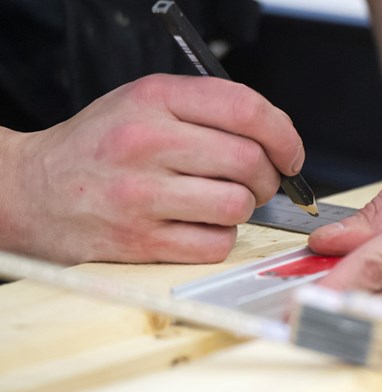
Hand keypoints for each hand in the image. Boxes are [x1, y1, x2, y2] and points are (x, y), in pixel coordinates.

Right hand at [0, 74, 303, 263]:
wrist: (33, 192)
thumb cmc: (100, 147)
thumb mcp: (144, 104)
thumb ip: (208, 111)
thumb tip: (278, 141)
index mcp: (154, 99)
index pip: (246, 109)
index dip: (284, 135)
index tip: (291, 154)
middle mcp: (146, 143)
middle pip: (249, 162)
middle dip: (267, 178)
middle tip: (255, 183)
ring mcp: (141, 195)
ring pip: (237, 205)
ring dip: (241, 209)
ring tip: (219, 203)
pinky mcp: (139, 241)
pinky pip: (215, 244)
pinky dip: (218, 239)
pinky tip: (197, 227)